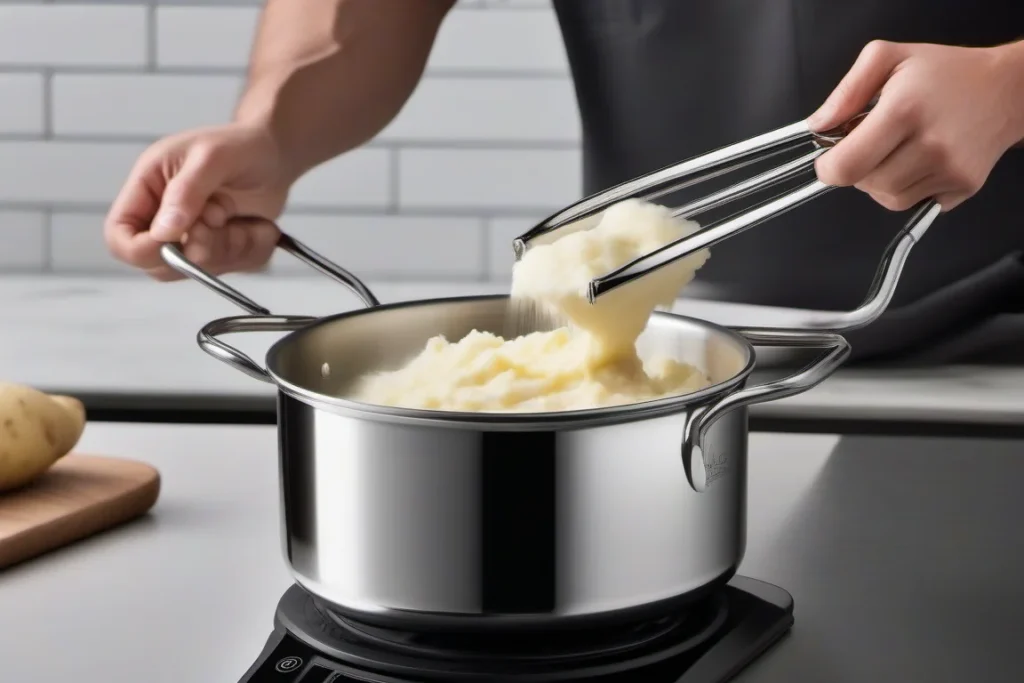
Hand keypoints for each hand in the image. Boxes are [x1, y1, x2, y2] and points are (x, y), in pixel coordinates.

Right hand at [104, 123, 290, 279]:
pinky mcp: (223, 249)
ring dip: (229, 247)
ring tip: (240, 215)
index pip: (120, 236)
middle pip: (159, 265)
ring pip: (200, 270)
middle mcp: (165, 218)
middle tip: (221, 217)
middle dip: (197, 249)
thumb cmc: (240, 144)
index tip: (176, 241)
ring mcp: (195, 238)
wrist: (276, 153)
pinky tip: (256, 225)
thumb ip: (186, 192)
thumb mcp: (212, 157)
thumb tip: (163, 231)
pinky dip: (252, 250)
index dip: (141, 250)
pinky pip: (234, 269)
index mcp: (148, 189)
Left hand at [808, 40, 1023, 211]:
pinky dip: (907, 189)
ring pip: (888, 199)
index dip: (828, 167)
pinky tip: (918, 162)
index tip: (829, 157)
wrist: (1006, 89)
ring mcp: (950, 170)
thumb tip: (818, 125)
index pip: (847, 166)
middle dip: (857, 169)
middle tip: (871, 145)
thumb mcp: (888, 58)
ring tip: (896, 150)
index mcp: (904, 111)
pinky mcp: (963, 188)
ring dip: (880, 181)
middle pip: (866, 185)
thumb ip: (846, 91)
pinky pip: (915, 204)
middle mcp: (930, 145)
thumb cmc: (945, 72)